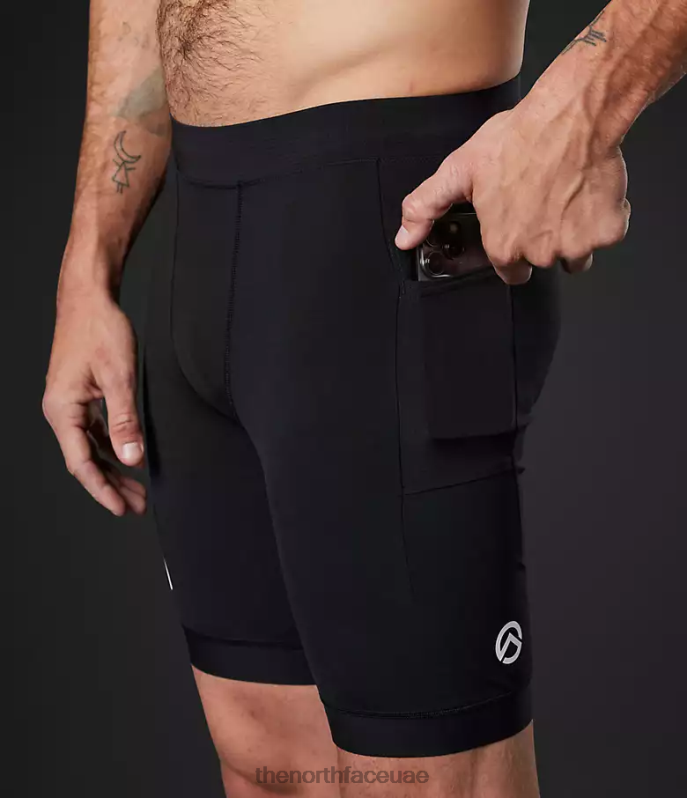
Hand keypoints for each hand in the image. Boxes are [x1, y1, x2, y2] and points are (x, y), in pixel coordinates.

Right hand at [43, 281, 146, 515]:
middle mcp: (61, 411)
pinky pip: (94, 432)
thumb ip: (125, 420)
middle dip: (111, 486)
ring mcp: (70, 404)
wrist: (89, 298)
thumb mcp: (119, 377)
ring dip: (113, 469)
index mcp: (62, 410)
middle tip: (137, 506)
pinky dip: (111, 447)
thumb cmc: (100, 330)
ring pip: (91, 448)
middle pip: (86, 460)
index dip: (102, 489)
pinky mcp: (81, 396)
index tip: (122, 509)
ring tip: (136, 490)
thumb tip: (132, 458)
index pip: (81, 463)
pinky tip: (127, 458)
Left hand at [394, 91, 630, 283]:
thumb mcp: (459, 170)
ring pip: (576, 255)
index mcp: (504, 245)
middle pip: (543, 261)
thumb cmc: (519, 138)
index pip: (510, 271)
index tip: (518, 226)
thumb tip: (404, 238)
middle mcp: (540, 252)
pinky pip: (607, 234)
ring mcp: (577, 245)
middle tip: (543, 202)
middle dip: (544, 239)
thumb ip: (426, 207)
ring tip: (565, 195)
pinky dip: (604, 217)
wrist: (574, 112)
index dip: (513, 248)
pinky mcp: (608, 230)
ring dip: (574, 233)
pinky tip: (588, 190)